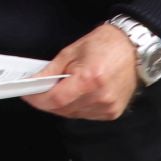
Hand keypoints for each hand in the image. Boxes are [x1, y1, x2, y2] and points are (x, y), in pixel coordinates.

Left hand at [22, 23, 137, 120]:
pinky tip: (77, 94)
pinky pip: (85, 115)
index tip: (27, 94)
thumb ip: (51, 70)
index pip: (56, 99)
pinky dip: (76, 107)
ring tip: (63, 88)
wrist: (133, 48)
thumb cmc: (104, 45)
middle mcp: (101, 96)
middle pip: (62, 109)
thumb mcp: (71, 52)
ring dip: (62, 105)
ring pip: (72, 114)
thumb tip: (34, 82)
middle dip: (47, 101)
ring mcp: (108, 107)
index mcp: (90, 79)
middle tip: (40, 89)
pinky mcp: (113, 112)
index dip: (37, 98)